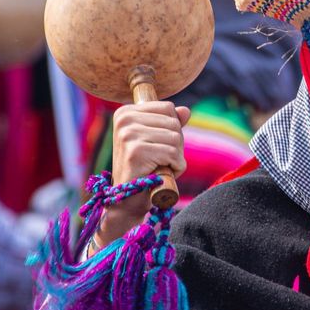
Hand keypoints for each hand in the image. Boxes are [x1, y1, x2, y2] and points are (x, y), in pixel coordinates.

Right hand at [99, 100, 190, 243]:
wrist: (128, 200)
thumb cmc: (144, 169)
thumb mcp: (157, 141)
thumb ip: (170, 123)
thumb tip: (186, 111)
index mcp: (126, 112)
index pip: (168, 108)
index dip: (172, 130)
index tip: (157, 146)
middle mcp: (124, 119)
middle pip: (174, 122)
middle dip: (176, 145)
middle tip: (160, 160)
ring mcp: (128, 135)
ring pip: (176, 138)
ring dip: (176, 157)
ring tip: (160, 167)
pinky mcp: (135, 152)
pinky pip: (173, 153)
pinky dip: (176, 167)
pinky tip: (162, 174)